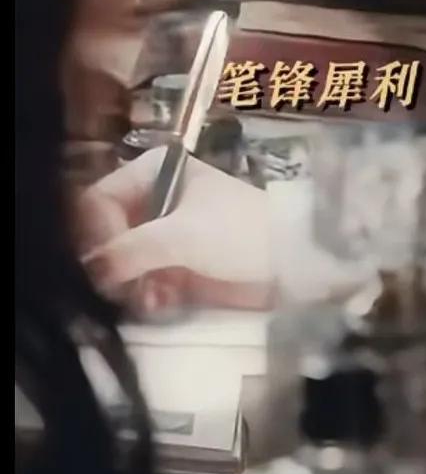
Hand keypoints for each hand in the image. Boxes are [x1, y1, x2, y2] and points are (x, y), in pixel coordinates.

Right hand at [77, 148, 272, 314]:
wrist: (291, 260)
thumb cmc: (238, 232)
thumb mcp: (181, 235)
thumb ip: (130, 250)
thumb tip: (86, 270)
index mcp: (154, 170)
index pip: (99, 199)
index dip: (97, 233)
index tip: (106, 265)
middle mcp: (154, 196)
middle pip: (105, 231)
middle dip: (111, 263)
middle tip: (121, 288)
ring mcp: (164, 231)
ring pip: (121, 259)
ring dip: (127, 283)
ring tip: (146, 298)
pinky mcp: (176, 261)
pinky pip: (141, 278)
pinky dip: (146, 293)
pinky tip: (161, 303)